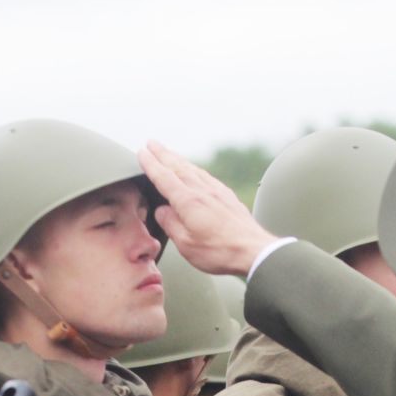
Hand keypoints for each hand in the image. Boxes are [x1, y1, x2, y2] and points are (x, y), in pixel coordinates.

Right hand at [139, 141, 280, 277]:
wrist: (253, 251)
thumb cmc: (220, 251)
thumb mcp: (186, 244)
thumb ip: (170, 224)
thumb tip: (161, 211)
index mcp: (188, 201)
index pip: (164, 178)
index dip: (151, 164)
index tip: (141, 153)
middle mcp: (202, 191)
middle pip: (178, 167)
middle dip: (163, 154)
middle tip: (151, 143)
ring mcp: (217, 191)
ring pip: (193, 169)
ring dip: (178, 159)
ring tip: (169, 153)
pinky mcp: (227, 196)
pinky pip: (206, 176)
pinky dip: (195, 169)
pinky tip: (195, 171)